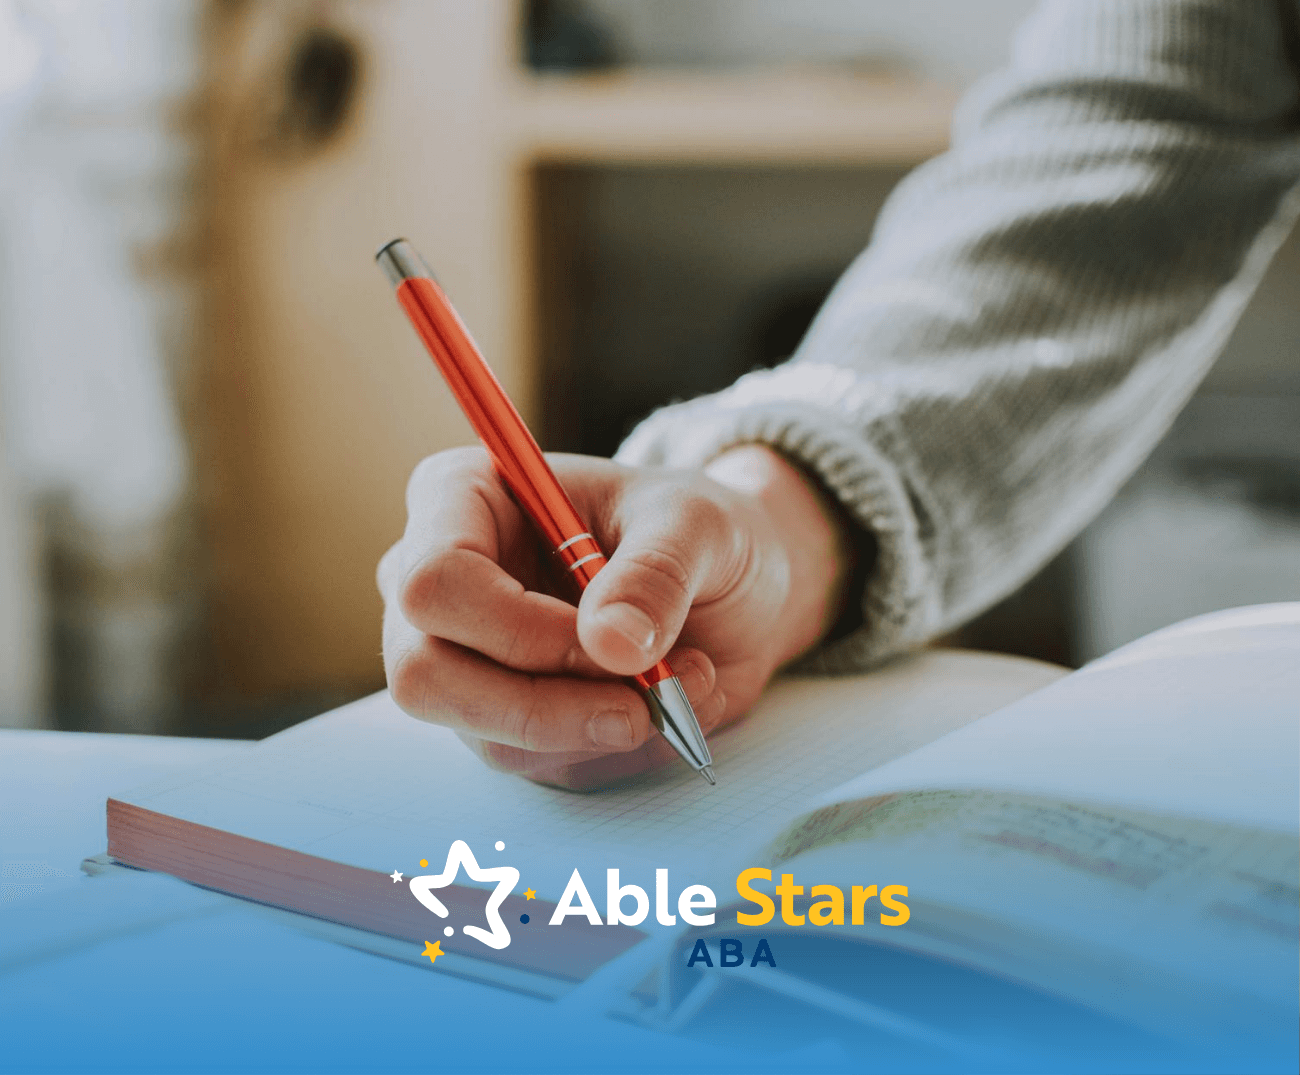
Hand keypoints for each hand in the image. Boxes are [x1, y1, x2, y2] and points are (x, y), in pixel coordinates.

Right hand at [378, 444, 851, 788]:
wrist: (728, 584)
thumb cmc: (695, 530)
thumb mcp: (699, 524)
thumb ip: (656, 573)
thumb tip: (612, 644)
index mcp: (461, 498)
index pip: (434, 581)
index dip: (518, 629)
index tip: (614, 644)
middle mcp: (438, 583)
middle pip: (425, 675)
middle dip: (544, 706)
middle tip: (644, 702)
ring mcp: (459, 658)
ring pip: (485, 734)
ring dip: (597, 728)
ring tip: (687, 681)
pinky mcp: (498, 718)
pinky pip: (535, 763)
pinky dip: (612, 749)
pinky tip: (666, 705)